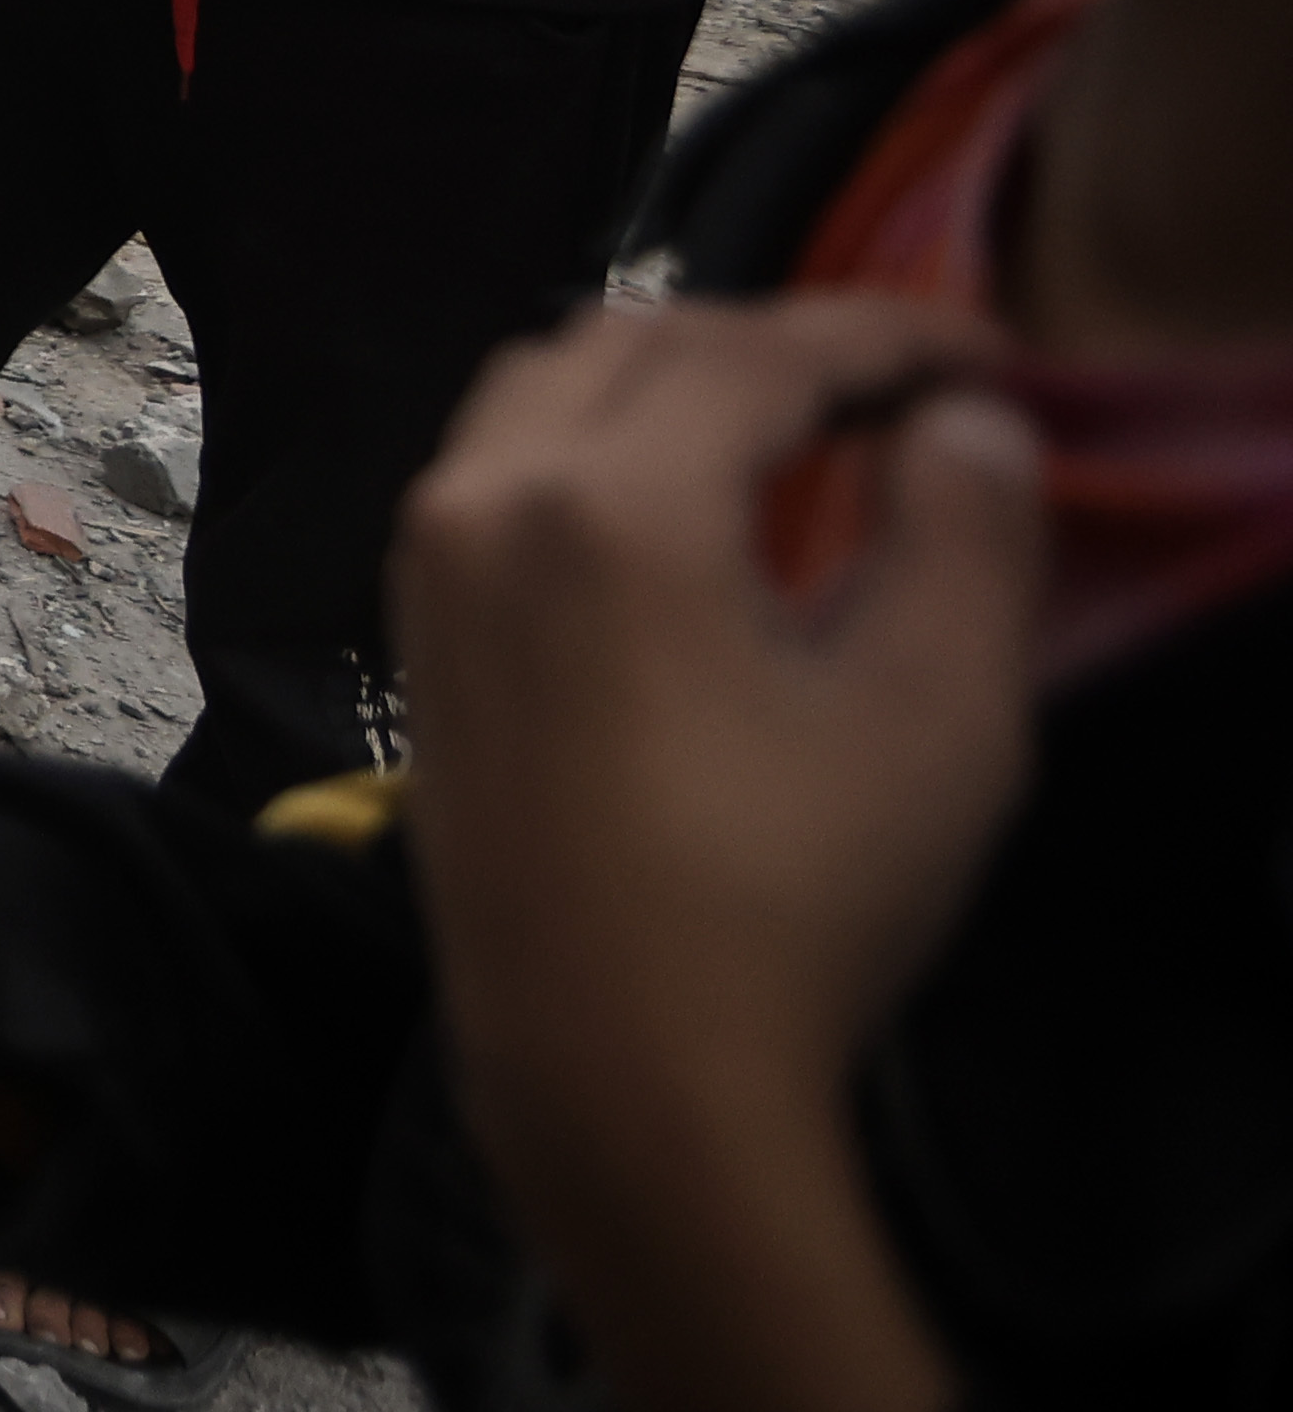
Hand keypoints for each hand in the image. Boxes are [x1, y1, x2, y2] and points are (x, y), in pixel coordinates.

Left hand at [399, 291, 1024, 1411]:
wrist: (621, 1078)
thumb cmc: (790, 900)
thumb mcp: (936, 713)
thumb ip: (963, 534)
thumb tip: (959, 421)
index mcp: (607, 502)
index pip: (758, 348)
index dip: (889, 333)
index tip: (994, 356)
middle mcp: (484, 500)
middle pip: (635, 341)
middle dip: (776, 342)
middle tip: (904, 392)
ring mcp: (429, 569)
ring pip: (546, 391)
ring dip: (673, 382)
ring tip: (804, 435)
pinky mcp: (418, 639)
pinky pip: (498, 470)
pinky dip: (599, 446)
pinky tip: (691, 512)